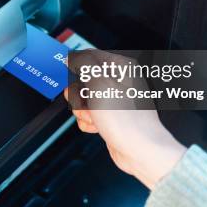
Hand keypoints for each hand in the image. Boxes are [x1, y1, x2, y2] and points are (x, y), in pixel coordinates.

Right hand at [64, 51, 185, 189]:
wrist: (140, 151)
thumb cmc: (128, 120)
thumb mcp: (100, 84)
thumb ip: (83, 64)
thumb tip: (71, 56)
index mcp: (120, 66)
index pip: (89, 56)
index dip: (75, 65)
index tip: (67, 73)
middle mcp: (118, 81)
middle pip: (82, 79)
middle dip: (79, 94)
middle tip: (88, 102)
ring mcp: (113, 99)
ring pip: (83, 98)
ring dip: (83, 110)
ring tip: (96, 117)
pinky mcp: (109, 115)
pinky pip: (88, 113)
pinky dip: (88, 121)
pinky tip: (98, 126)